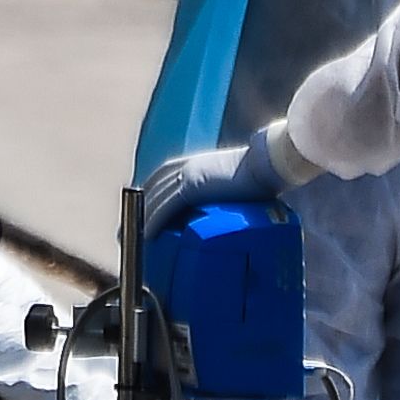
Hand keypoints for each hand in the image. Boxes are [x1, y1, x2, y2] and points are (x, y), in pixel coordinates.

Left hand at [139, 137, 278, 242]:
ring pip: (155, 199)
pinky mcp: (193, 186)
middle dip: (139, 206)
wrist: (270, 163)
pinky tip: (146, 234)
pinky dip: (153, 221)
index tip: (143, 209)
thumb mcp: (240, 183)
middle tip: (129, 226)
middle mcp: (188, 167)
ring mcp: (189, 175)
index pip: (164, 177)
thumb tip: (238, 211)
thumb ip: (230, 195)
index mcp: (197, 164)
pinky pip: (166, 207)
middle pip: (153, 187)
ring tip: (131, 236)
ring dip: (141, 218)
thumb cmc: (265, 174)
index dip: (150, 193)